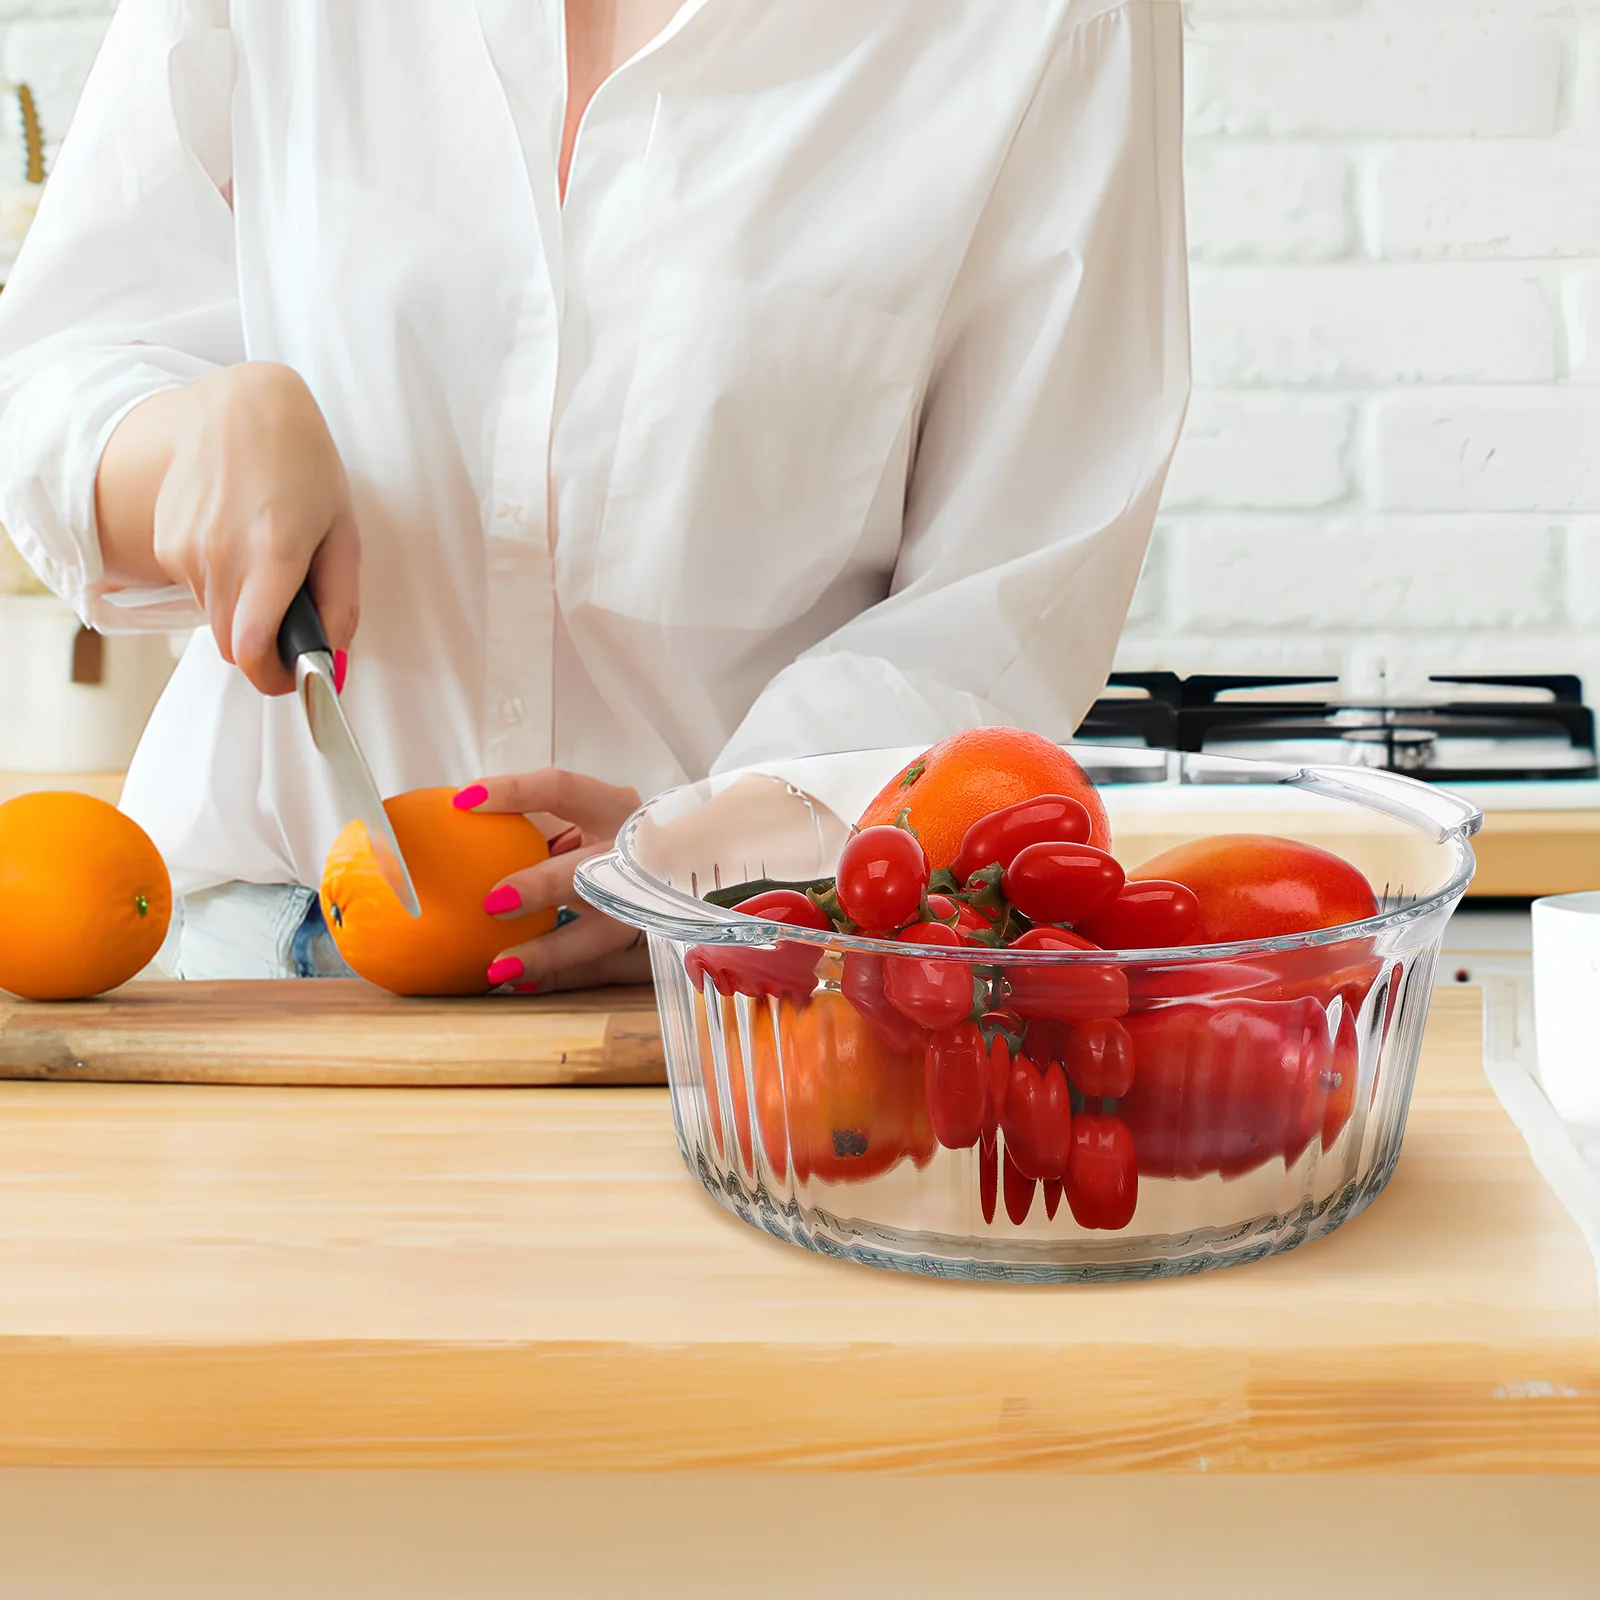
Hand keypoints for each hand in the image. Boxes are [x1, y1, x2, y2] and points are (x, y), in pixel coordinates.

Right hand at [97, 361, 358, 694]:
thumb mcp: (343, 532)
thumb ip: (340, 602)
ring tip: (267, 566)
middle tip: (290, 630)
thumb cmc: (303, 466)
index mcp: (273, 552)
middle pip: (231, 645)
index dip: (272, 677)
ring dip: (240, 613)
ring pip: (213, 619)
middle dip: (262, 649)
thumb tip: (334, 656)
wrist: (240, 409)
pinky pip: (195, 590)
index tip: (291, 679)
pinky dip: (219, 585)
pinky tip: (237, 544)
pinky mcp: (166, 543)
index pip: (250, 649)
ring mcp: (185, 548)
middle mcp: (220, 554)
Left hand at [456, 768, 647, 992]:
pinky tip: (522, 984)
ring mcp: (649, 903)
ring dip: (549, 950)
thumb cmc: (610, 847)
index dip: (514, 793)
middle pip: (590, 868)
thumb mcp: (585, 824)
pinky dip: (559, 977)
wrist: (685, 875)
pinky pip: (600, 968)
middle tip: (493, 903)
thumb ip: (537, 827)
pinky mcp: (653, 946)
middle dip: (543, 885)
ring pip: (601, 931)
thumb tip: (455, 822)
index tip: (463, 804)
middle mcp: (638, 852)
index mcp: (614, 809)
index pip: (563, 790)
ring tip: (500, 968)